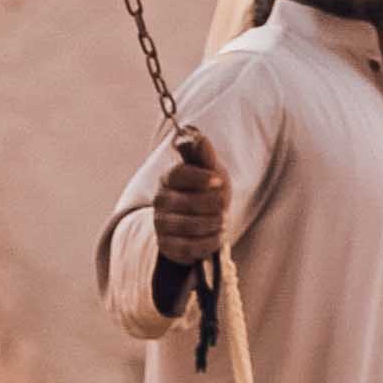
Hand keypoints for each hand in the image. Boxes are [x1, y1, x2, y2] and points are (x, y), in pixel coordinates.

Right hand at [153, 136, 228, 267]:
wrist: (202, 223)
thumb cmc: (207, 193)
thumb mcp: (211, 172)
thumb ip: (203, 155)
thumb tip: (195, 135)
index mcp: (168, 179)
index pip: (178, 175)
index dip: (199, 177)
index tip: (218, 181)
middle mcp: (160, 200)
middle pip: (186, 202)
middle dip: (212, 204)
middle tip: (223, 204)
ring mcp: (161, 224)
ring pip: (189, 225)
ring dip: (212, 224)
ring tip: (222, 220)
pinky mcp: (167, 245)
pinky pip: (189, 247)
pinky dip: (209, 242)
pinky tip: (218, 235)